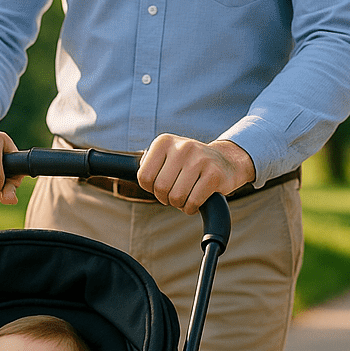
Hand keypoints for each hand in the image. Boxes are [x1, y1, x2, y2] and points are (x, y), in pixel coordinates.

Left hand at [138, 134, 255, 214]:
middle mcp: (182, 146)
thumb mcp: (166, 158)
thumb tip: (122, 172)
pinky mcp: (213, 174)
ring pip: (175, 197)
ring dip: (180, 204)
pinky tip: (197, 199)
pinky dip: (191, 208)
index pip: (143, 177)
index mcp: (164, 142)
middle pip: (160, 189)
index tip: (163, 183)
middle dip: (166, 198)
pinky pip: (192, 203)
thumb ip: (147, 166)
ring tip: (188, 193)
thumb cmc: (190, 165)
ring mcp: (199, 159)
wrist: (226, 161)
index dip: (151, 188)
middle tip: (176, 192)